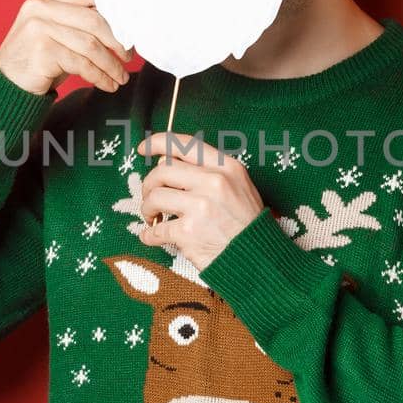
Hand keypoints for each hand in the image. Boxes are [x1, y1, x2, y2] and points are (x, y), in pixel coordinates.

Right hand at [0, 0, 131, 95]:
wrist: (6, 84)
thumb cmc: (39, 58)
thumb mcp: (57, 32)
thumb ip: (81, 20)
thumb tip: (125, 22)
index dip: (115, 10)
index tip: (131, 28)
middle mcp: (40, 7)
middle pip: (94, 20)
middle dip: (118, 41)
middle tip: (129, 57)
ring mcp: (39, 27)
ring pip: (91, 44)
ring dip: (111, 64)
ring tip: (121, 77)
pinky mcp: (42, 50)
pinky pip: (82, 64)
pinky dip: (99, 76)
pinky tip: (108, 84)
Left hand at [136, 132, 265, 269]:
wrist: (258, 259)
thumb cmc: (246, 224)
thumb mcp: (238, 187)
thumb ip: (208, 171)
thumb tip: (166, 161)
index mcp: (226, 167)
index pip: (184, 145)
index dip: (157, 143)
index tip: (143, 149)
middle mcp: (214, 182)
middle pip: (162, 170)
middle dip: (149, 184)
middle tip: (151, 198)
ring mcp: (200, 207)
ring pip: (155, 197)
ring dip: (147, 208)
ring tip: (154, 218)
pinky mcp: (189, 232)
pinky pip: (155, 230)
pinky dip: (148, 235)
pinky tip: (151, 237)